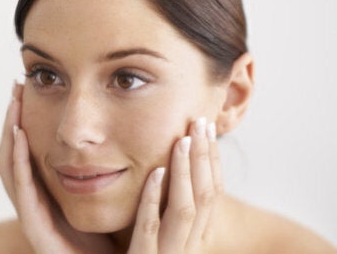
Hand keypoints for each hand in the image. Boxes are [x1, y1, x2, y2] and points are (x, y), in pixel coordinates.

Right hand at [0, 83, 114, 253]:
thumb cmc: (111, 238)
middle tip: (16, 88)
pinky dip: (18, 160)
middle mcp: (35, 202)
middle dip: (12, 120)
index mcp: (48, 194)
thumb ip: (110, 167)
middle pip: (13, 154)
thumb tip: (122, 130)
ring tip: (15, 103)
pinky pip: (22, 189)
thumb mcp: (108, 195)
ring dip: (10, 133)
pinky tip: (21, 134)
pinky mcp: (35, 228)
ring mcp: (32, 215)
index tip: (30, 89)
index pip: (28, 151)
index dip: (25, 121)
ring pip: (10, 168)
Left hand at [127, 118, 221, 253]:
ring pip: (185, 211)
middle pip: (206, 198)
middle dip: (205, 158)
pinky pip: (150, 229)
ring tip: (183, 140)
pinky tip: (155, 172)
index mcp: (193, 241)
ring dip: (185, 172)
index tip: (207, 129)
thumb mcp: (155, 235)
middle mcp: (187, 249)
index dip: (212, 161)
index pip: (212, 196)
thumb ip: (161, 210)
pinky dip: (154, 199)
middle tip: (200, 121)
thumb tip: (165, 170)